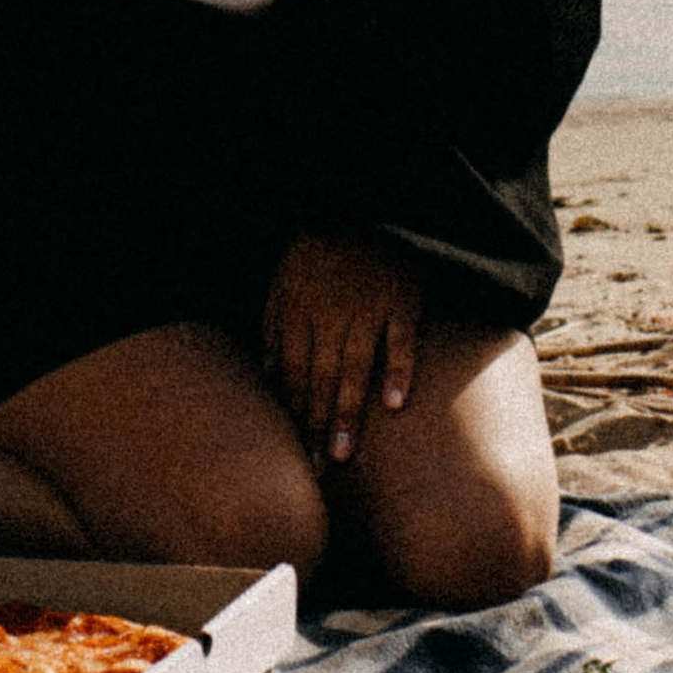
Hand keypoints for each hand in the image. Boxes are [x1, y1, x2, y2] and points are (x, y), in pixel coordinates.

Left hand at [263, 234, 421, 466]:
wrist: (367, 204)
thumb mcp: (284, 279)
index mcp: (298, 308)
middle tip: (320, 467)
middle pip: (321, 377)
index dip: (293, 412)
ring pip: (356, 366)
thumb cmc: (320, 250)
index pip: (293, 371)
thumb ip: (275, 325)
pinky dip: (399, 370)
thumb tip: (269, 373)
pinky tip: (395, 404)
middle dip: (318, 424)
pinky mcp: (403, 300)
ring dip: (350, 411)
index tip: (295, 452)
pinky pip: (402, 340)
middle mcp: (331, 312)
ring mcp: (369, 306)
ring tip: (345, 451)